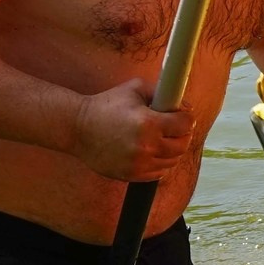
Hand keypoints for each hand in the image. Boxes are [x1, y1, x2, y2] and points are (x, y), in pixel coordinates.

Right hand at [71, 78, 192, 181]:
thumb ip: (161, 92)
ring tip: (163, 139)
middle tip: (175, 127)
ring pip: (173, 161)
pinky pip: (158, 173)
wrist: (77, 128)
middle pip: (183, 145)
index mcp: (149, 123)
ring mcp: (138, 164)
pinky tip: (153, 152)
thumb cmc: (106, 105)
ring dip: (172, 149)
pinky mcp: (130, 175)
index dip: (186, 117)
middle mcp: (146, 146)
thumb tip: (183, 103)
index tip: (182, 115)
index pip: (186, 124)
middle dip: (182, 134)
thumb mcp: (135, 89)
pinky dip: (160, 163)